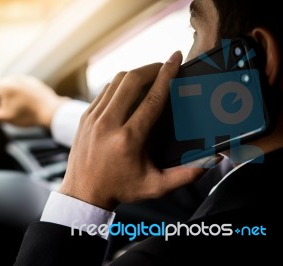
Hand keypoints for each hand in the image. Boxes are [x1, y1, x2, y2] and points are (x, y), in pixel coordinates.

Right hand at [0, 74, 68, 127]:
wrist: (52, 112)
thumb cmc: (28, 116)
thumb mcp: (5, 118)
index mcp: (4, 86)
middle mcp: (12, 78)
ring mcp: (22, 77)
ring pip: (6, 83)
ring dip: (5, 93)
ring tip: (14, 106)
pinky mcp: (30, 80)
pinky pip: (17, 83)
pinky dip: (16, 91)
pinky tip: (22, 102)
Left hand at [59, 51, 209, 210]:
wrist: (83, 192)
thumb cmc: (120, 189)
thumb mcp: (156, 186)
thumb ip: (186, 175)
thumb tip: (211, 160)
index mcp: (128, 139)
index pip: (152, 98)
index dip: (168, 75)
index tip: (176, 58)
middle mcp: (108, 124)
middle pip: (132, 81)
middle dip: (152, 67)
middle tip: (165, 65)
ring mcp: (93, 118)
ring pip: (116, 82)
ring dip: (135, 73)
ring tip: (149, 75)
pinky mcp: (85, 117)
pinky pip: (104, 91)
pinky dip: (119, 85)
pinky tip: (129, 89)